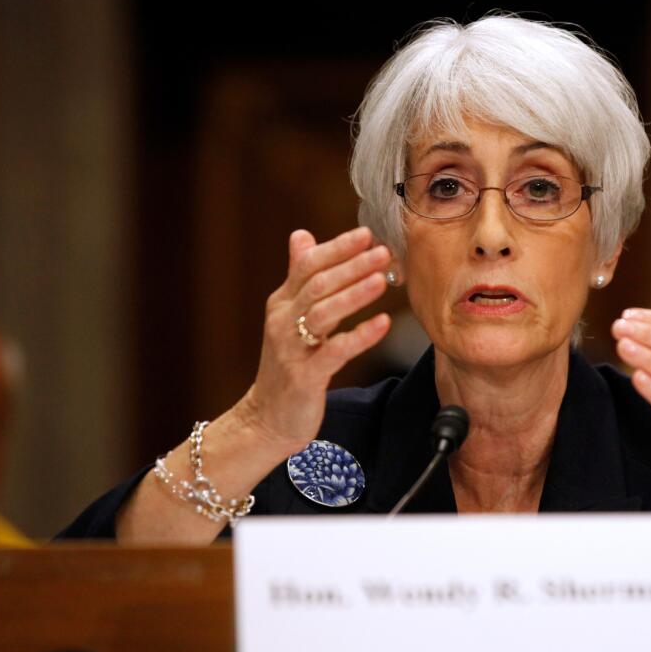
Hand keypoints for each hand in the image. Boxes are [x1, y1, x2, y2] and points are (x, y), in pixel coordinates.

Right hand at [235, 227, 392, 459]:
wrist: (266, 418)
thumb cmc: (287, 365)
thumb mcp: (289, 317)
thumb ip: (297, 277)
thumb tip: (302, 235)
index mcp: (282, 303)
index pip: (308, 265)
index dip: (337, 247)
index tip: (366, 233)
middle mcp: (283, 321)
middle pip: (317, 284)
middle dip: (352, 265)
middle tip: (383, 251)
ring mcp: (292, 349)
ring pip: (324, 312)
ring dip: (355, 294)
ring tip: (383, 279)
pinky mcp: (305, 377)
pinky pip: (335, 351)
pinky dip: (360, 336)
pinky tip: (383, 323)